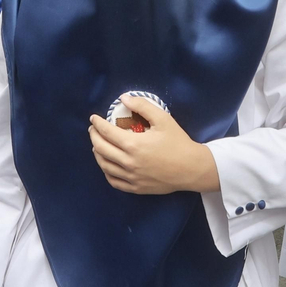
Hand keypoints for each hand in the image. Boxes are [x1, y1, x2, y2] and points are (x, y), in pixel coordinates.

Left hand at [87, 94, 218, 194]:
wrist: (191, 168)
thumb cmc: (178, 142)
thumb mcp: (163, 119)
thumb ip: (143, 106)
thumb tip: (124, 99)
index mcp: (133, 144)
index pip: (106, 132)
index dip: (97, 123)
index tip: (94, 118)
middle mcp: (128, 162)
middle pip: (101, 149)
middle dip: (94, 136)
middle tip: (93, 129)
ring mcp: (131, 177)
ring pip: (104, 166)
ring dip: (97, 153)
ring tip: (97, 145)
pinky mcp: (136, 188)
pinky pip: (114, 181)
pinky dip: (106, 171)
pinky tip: (107, 164)